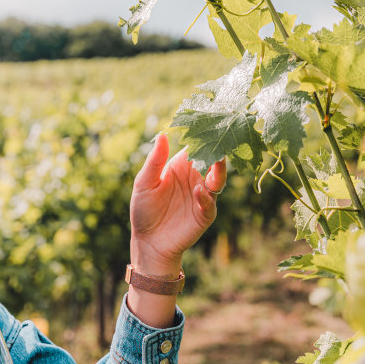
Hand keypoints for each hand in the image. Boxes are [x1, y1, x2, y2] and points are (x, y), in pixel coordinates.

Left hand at [129, 133, 227, 273]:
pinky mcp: (205, 214)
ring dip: (219, 170)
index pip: (196, 146)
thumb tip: (163, 134)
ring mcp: (203, 196)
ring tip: (216, 161)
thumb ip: (155, 161)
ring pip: (217, 179)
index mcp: (181, 166)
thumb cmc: (144, 210)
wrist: (148, 241)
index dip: (202, 136)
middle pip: (212, 160)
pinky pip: (209, 203)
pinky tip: (197, 191)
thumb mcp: (144, 183)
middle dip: (217, 149)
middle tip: (221, 137)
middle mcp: (195, 178)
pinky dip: (205, 197)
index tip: (208, 122)